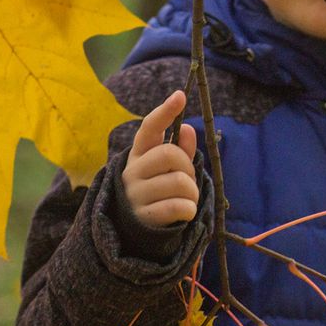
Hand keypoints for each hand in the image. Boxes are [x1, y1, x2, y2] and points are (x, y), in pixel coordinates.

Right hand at [121, 90, 199, 227]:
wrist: (136, 230)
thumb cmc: (158, 191)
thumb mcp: (167, 168)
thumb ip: (179, 149)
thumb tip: (187, 128)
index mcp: (139, 154)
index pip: (149, 127)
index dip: (165, 111)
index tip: (180, 95)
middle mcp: (132, 171)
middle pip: (170, 155)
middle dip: (188, 167)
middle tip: (187, 180)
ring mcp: (136, 194)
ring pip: (180, 183)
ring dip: (192, 192)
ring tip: (186, 199)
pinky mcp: (144, 217)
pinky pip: (179, 206)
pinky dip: (190, 209)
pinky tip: (184, 212)